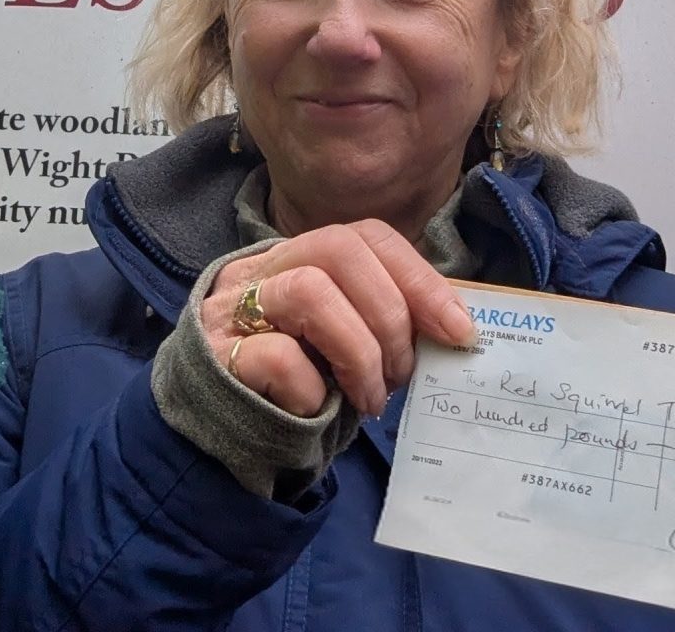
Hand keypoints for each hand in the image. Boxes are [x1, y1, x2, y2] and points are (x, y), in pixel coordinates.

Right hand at [199, 221, 476, 416]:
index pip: (364, 236)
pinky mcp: (217, 357)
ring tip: (369, 398)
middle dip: (391, 314)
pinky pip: (277, 355)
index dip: (419, 277)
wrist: (215, 440)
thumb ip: (381, 322)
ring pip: (310, 290)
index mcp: (298, 259)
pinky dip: (312, 388)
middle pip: (337, 248)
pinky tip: (315, 411)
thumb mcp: (341, 343)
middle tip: (402, 374)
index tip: (459, 330)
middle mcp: (260, 270)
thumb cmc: (292, 389)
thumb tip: (456, 328)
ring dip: (359, 351)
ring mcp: (232, 310)